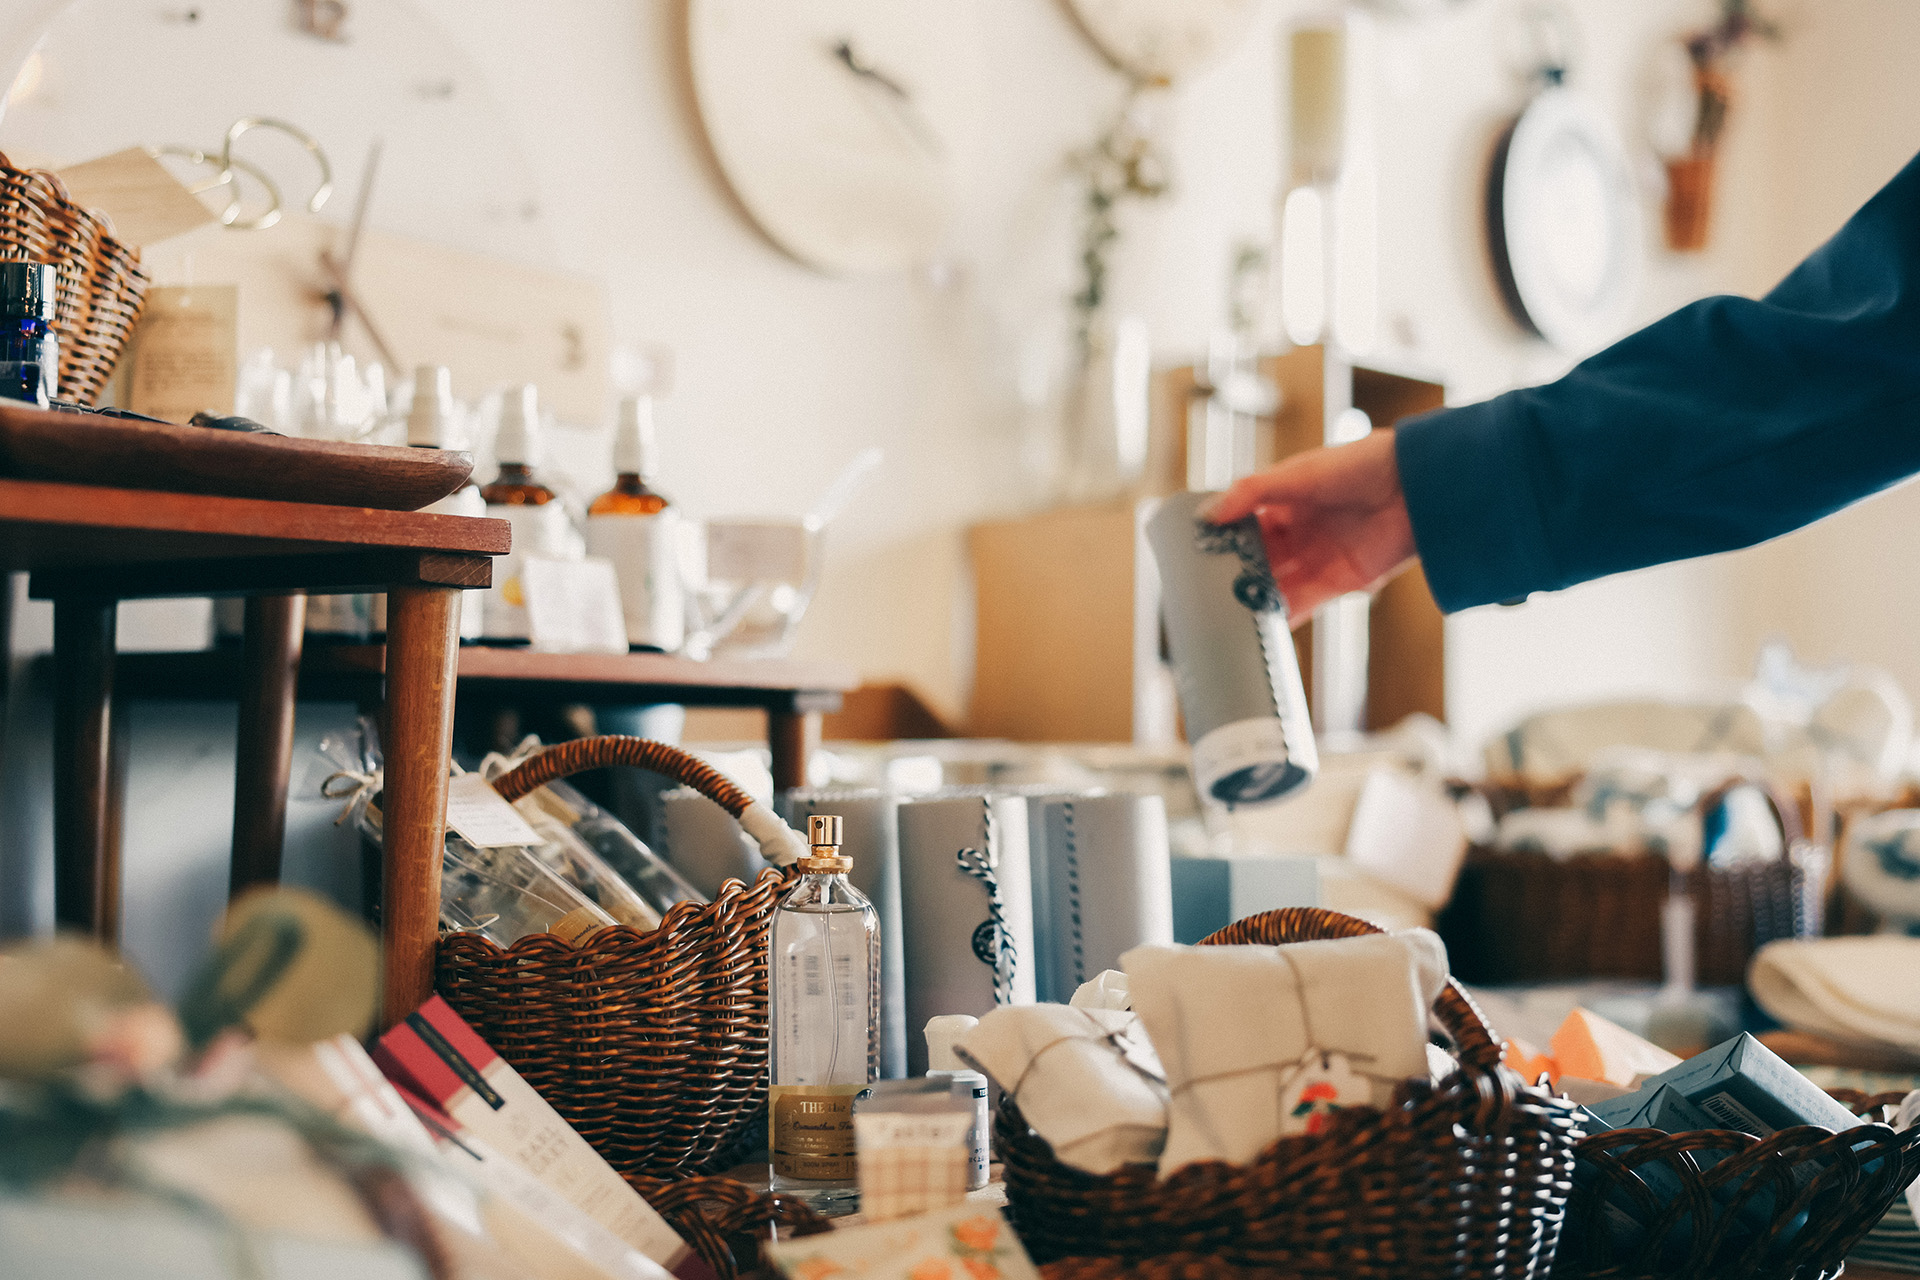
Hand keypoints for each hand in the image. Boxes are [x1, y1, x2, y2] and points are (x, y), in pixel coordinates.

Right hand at [1200, 429, 1415, 625]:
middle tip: (1206, 591)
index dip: (1223, 542)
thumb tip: (1208, 515)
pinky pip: (1305, 604)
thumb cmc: (1359, 466)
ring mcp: (1320, 558)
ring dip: (1256, 599)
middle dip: (1235, 576)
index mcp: (1286, 503)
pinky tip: (1262, 624)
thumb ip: (1249, 494)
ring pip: (1278, 586)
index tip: (1196, 556)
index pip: (1244, 528)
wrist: (1413, 486)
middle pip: (1258, 561)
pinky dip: (1284, 616)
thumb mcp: (1294, 474)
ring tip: (1227, 612)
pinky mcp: (1342, 582)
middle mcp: (1301, 533)